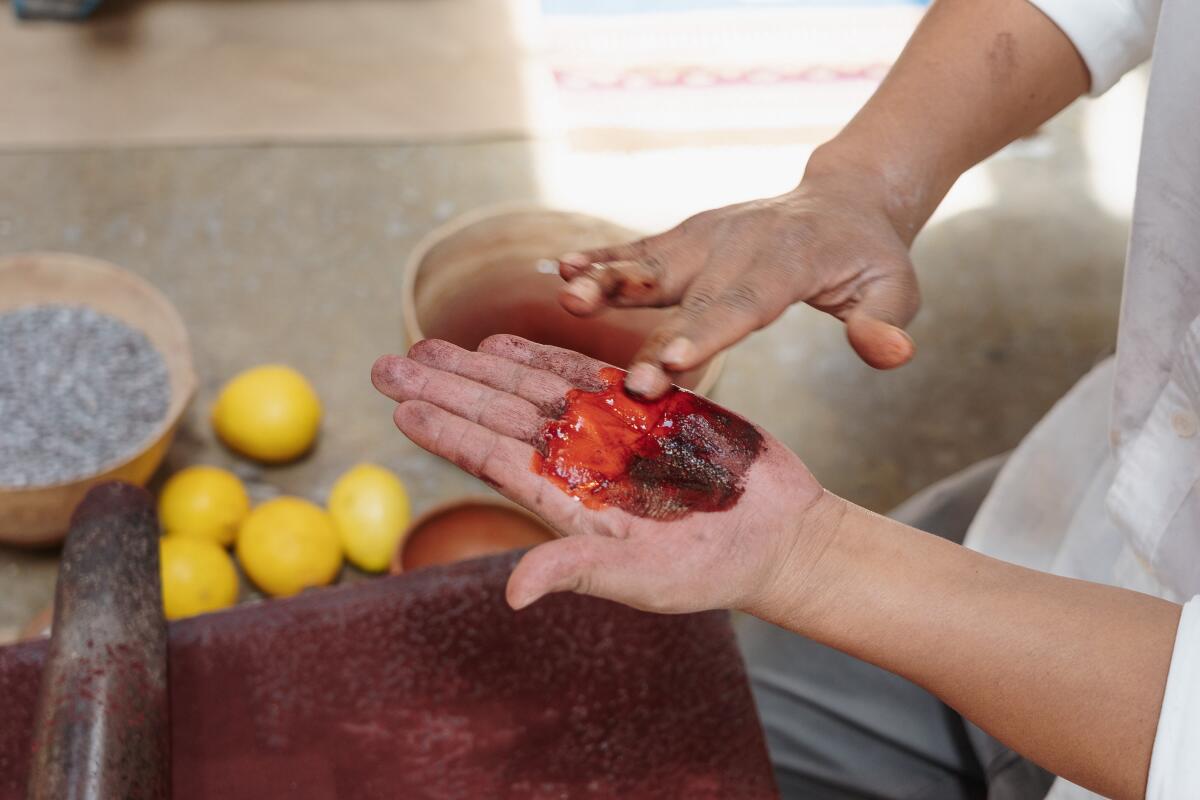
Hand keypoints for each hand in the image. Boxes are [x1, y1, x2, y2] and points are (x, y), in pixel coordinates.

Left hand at [372, 335, 835, 614]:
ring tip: (428, 347)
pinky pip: (581, 373)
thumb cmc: (710, 571)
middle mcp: (577, 462)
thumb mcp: (641, 576)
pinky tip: (500, 343)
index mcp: (566, 503)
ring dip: (478, 366)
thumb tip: (512, 592)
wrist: (776, 536)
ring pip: (528, 388)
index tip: (400, 408)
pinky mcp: (644, 403)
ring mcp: (607, 429)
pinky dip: (540, 353)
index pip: (493, 461)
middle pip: (496, 416)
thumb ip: (577, 569)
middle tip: (386, 365)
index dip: (446, 433)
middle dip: (444, 388)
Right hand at [555, 156, 920, 396]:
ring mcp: (706, 236)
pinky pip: (637, 250)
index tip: (675, 363)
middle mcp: (739, 245)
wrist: (841, 200)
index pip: (745, 302)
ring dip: (608, 281)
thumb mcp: (895, 288)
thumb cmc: (867, 259)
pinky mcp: (684, 237)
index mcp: (789, 261)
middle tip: (626, 380)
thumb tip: (889, 351)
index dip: (708, 332)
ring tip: (567, 297)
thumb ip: (886, 320)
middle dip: (653, 337)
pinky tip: (560, 270)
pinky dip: (600, 258)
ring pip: (651, 263)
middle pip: (689, 295)